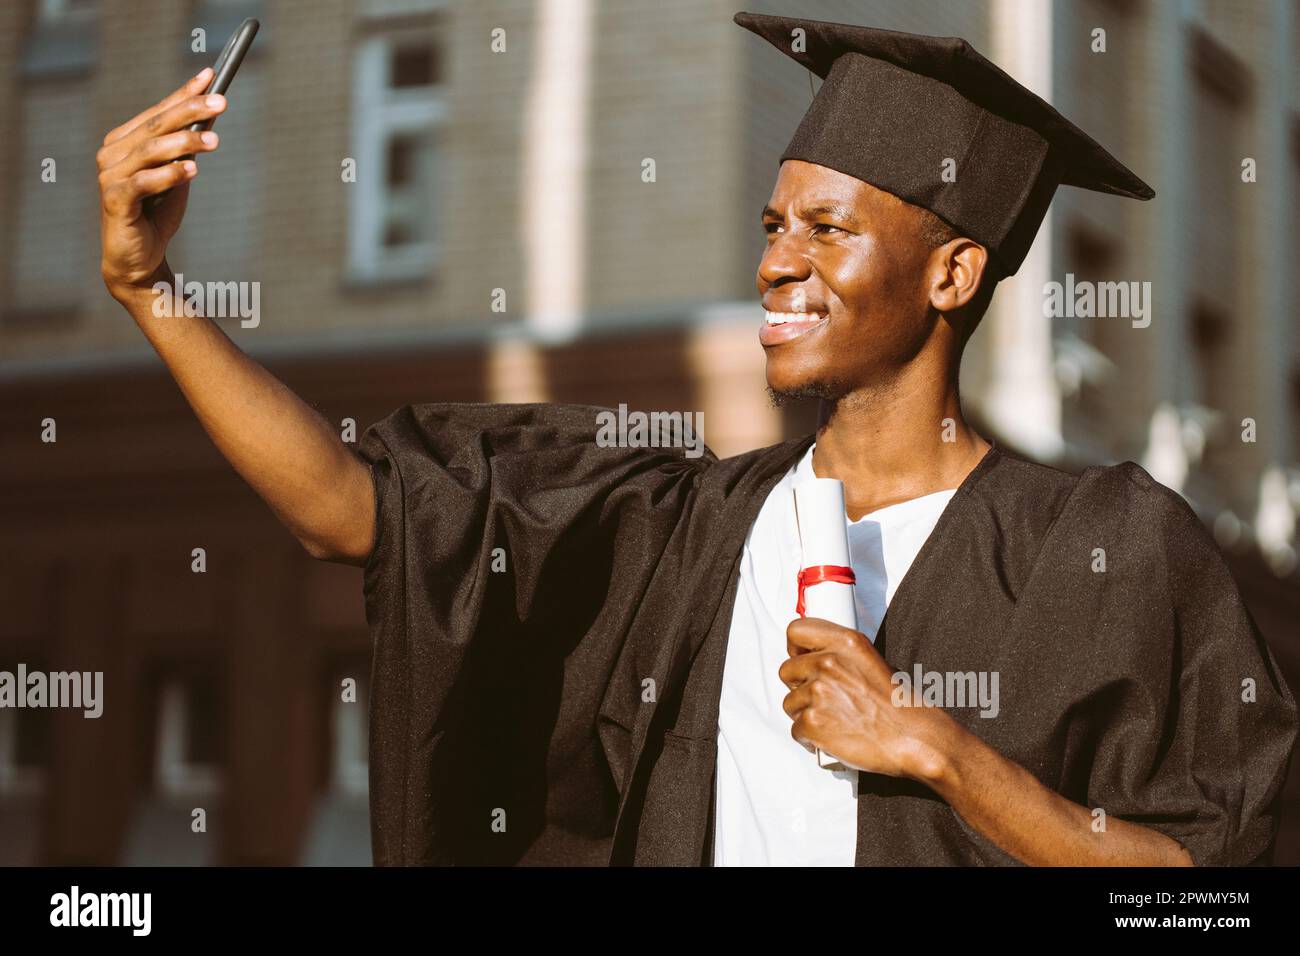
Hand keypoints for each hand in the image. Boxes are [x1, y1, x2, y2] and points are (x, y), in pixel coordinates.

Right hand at [98, 68, 224, 297]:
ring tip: (214, 142)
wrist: (138, 260)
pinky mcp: (114, 201)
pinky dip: (168, 175)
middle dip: (190, 110)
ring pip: (151, 151)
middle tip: (221, 102)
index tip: (210, 77)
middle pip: (156, 126)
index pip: (159, 112)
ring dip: (185, 143)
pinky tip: (191, 170)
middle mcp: (113, 153)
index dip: (183, 93)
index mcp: (125, 141)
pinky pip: (142, 183)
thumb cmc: (157, 214)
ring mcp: (111, 176)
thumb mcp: (179, 175)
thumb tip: (211, 115)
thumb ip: (187, 148)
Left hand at [778, 616, 956, 781]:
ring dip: (806, 713)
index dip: (796, 649)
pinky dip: (810, 737)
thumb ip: (839, 654)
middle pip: (786, 670)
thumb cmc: (899, 705)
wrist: (913, 738)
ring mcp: (817, 693)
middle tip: (822, 698)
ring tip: (833, 719)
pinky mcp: (812, 722)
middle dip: (799, 686)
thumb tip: (813, 658)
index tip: (801, 658)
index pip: (796, 631)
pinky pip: (795, 729)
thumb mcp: (872, 660)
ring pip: (789, 703)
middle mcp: (828, 662)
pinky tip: (831, 736)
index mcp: (844, 642)